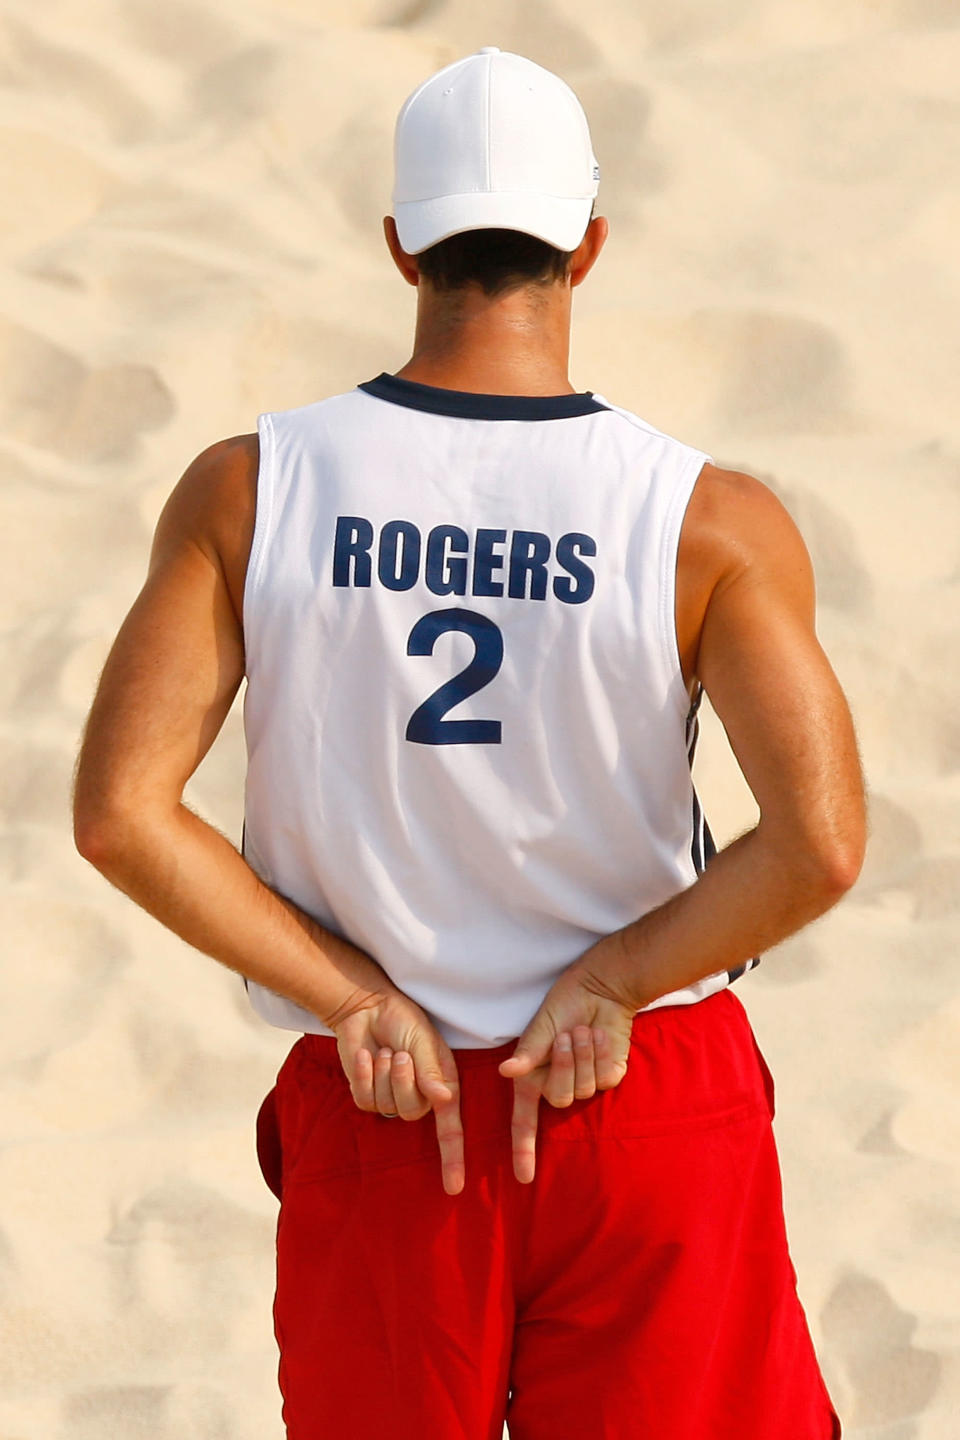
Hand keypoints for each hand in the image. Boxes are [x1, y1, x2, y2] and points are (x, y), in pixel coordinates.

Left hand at [330, 988, 464, 1195]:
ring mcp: (391, 1097)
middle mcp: (420, 1095)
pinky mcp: (366, 1094)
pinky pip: (364, 1100)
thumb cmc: (403, 1020)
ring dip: (382, 1073)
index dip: (452, 1158)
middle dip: (402, 1081)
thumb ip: (432, 1071)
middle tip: (399, 1053)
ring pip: (386, 1106)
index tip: (454, 1187)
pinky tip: (366, 1056)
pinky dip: (364, 1074)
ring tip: (385, 1049)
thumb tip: (444, 1100)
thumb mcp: (423, 1040)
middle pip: (412, 1112)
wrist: (367, 1007)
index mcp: (442, 1084)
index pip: (450, 1128)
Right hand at [498, 964, 635, 1183]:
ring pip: (584, 1090)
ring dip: (584, 1056)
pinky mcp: (610, 1075)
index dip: (524, 1150)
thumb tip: (506, 1072)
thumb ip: (527, 1052)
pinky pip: (606, 1081)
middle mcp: (557, 1084)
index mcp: (534, 1077)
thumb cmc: (563, 1005)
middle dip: (564, 1066)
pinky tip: (600, 1037)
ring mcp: (585, 1082)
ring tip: (583, 1030)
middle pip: (560, 1100)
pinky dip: (602, 1056)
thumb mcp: (540, 1026)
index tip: (523, 1178)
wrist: (599, 989)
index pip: (525, 1122)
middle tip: (567, 1036)